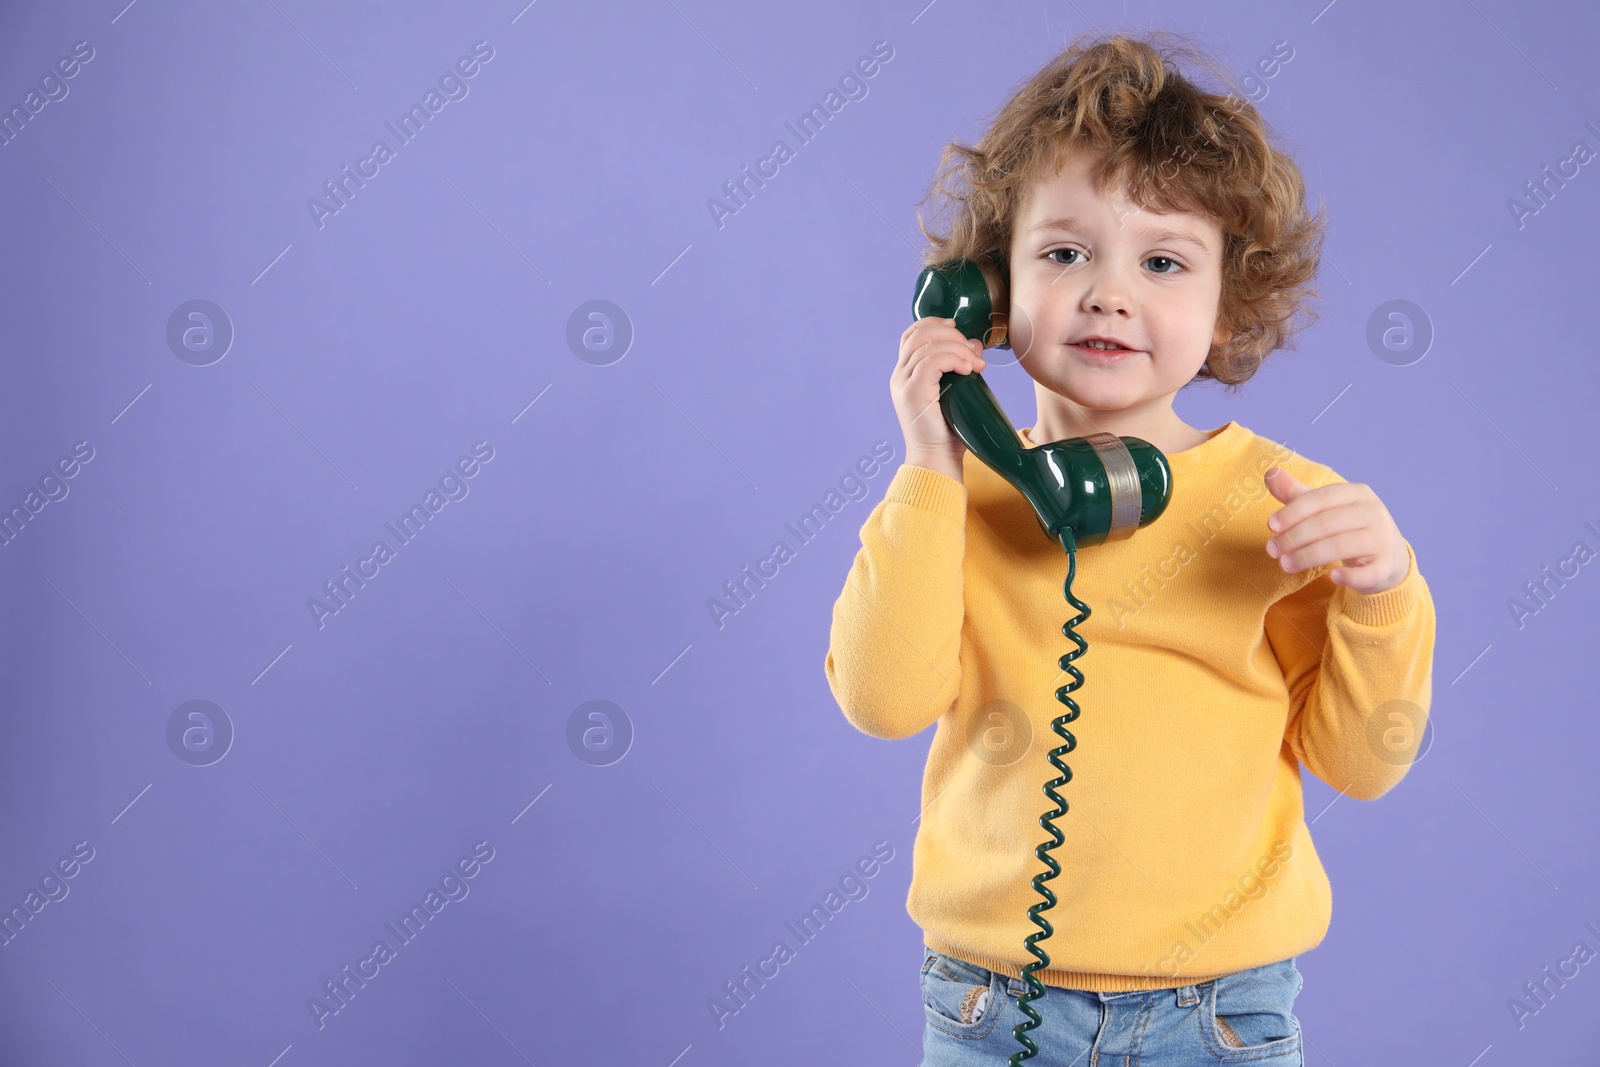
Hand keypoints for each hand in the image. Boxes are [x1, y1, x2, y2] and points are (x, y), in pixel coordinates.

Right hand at [892, 317, 986, 477]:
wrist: (936, 460)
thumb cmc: (949, 432)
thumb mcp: (956, 391)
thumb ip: (960, 367)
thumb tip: (975, 344)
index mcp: (906, 374)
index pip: (912, 334)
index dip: (933, 324)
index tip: (957, 328)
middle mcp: (899, 376)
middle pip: (919, 334)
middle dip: (951, 334)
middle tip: (973, 351)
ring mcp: (903, 384)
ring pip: (928, 346)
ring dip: (958, 348)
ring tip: (976, 364)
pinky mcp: (912, 393)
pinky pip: (932, 361)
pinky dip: (953, 359)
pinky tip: (968, 369)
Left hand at [1263, 468, 1409, 593]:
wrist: (1387, 556)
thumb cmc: (1346, 527)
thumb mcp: (1323, 508)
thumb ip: (1296, 493)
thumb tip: (1270, 473)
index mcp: (1357, 493)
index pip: (1321, 498)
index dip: (1293, 511)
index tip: (1271, 526)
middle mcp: (1373, 512)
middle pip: (1328, 523)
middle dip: (1295, 537)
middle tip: (1271, 550)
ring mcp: (1382, 539)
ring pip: (1342, 546)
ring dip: (1308, 556)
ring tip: (1284, 565)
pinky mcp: (1386, 566)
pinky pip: (1368, 573)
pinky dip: (1350, 576)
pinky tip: (1331, 577)